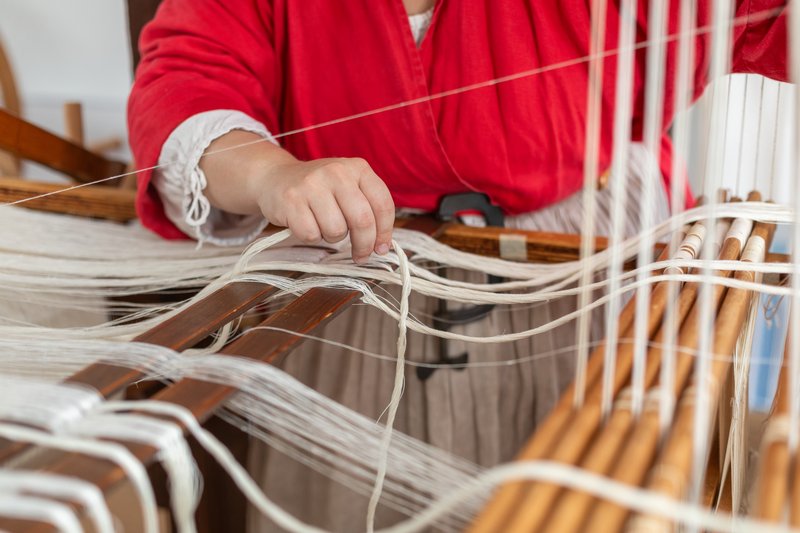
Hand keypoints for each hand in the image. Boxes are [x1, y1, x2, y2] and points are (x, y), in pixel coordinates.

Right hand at [256, 157, 394, 262]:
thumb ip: (368, 208)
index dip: (385, 232)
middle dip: (364, 245)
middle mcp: (337, 172)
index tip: (381, 248)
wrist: (276, 177)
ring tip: (324, 226)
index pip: (382, 204)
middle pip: (362, 220)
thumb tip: (382, 245)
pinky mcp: (291, 200)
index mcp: (358, 168)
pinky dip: (312, 236)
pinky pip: (311, 234)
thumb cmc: (319, 190)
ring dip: (333, 237)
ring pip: (337, 230)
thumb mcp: (348, 187)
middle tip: (360, 256)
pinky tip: (307, 223)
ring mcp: (312, 184)